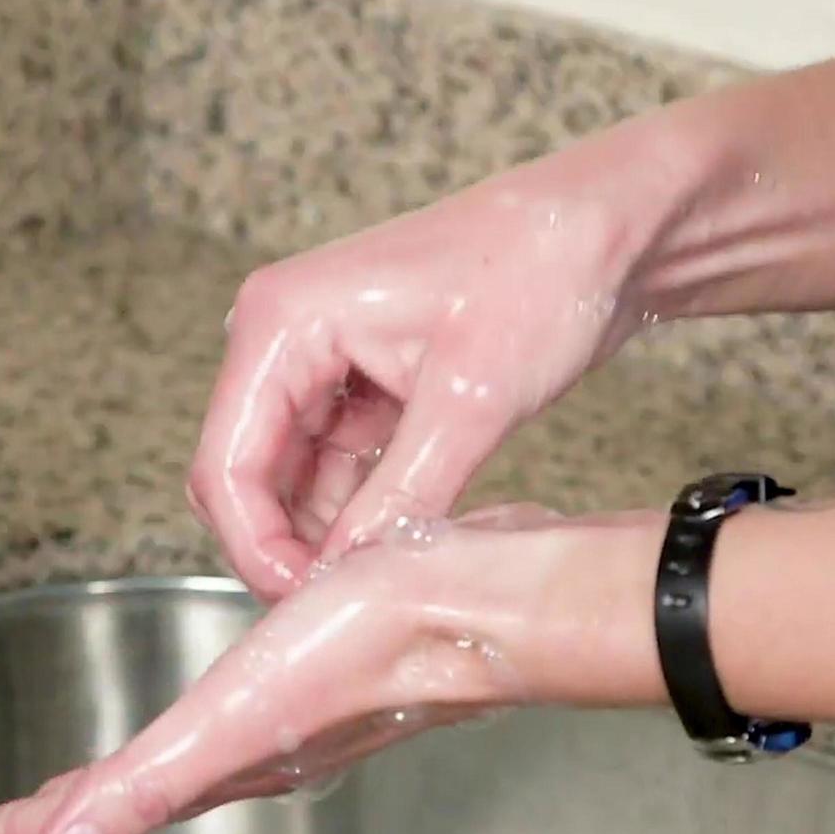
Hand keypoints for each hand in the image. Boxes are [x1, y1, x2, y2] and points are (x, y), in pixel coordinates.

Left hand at [0, 506, 666, 833]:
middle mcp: (260, 743)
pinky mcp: (332, 658)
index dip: (35, 828)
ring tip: (113, 770)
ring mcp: (297, 707)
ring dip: (144, 764)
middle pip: (144, 784)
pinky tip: (237, 680)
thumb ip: (143, 784)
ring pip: (197, 747)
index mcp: (229, 759)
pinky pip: (248, 693)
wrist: (483, 598)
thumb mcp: (236, 716)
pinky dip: (214, 699)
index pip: (108, 807)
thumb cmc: (376, 649)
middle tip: (24, 823)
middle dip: (79, 804)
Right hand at [188, 173, 664, 597]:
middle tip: (341, 605)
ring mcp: (323, 359)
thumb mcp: (472, 400)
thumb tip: (348, 581)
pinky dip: (359, 508)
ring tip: (380, 579)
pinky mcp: (364, 381)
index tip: (307, 603)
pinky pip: (337, 466)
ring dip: (324, 532)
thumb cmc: (542, 270)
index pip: (226, 464)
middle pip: (244, 474)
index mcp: (285, 321)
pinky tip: (398, 541)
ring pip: (290, 478)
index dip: (256, 548)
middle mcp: (287, 336)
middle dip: (283, 545)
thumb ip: (399, 498)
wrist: (608, 228)